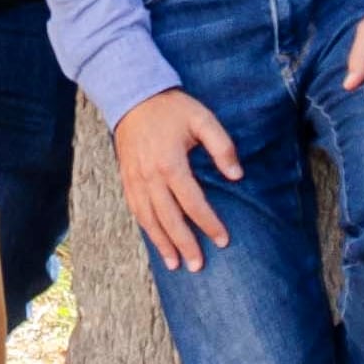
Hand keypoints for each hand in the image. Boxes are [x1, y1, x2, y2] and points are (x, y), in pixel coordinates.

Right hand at [113, 90, 242, 272]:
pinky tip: (156, 242)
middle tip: (198, 266)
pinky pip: (136, 211)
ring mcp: (135, 180)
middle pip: (169, 219)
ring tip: (175, 264)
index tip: (223, 240)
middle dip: (185, 244)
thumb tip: (237, 176)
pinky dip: (146, 230)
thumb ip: (222, 146)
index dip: (208, 223)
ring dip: (162, 244)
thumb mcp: (202, 119)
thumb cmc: (172, 108)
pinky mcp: (127, 180)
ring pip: (149, 220)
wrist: (133, 96)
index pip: (193, 203)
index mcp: (171, 163)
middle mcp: (150, 177)